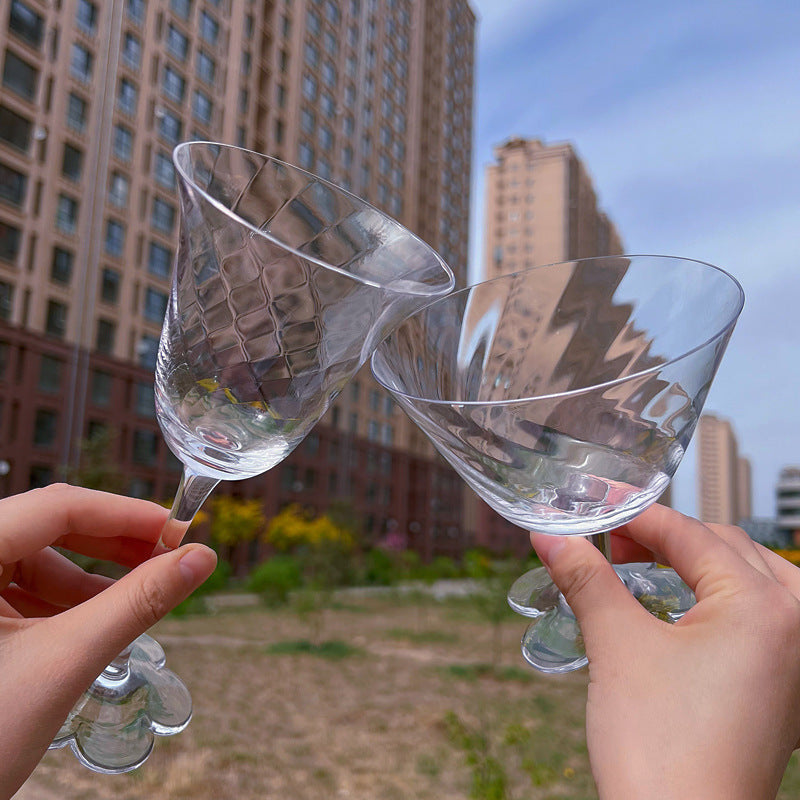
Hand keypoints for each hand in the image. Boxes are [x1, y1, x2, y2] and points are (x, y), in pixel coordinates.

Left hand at [0, 484, 215, 797]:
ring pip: (33, 560)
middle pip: (46, 528)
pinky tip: (91, 625)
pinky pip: (16, 590)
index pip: (56, 506)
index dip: (124, 514)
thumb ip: (137, 603)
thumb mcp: (65, 662)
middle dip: (112, 546)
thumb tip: (201, 559)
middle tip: (167, 560)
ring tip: (133, 603)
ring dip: (88, 579)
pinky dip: (60, 602)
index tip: (177, 531)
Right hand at [531, 503, 799, 799]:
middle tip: (613, 546)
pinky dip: (723, 603)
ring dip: (701, 567)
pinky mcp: (788, 694)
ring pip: (752, 581)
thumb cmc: (659, 749)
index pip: (691, 536)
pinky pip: (764, 622)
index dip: (636, 518)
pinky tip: (686, 612)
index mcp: (762, 607)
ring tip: (648, 571)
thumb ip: (586, 579)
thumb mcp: (617, 647)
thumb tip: (551, 536)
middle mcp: (796, 627)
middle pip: (727, 549)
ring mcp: (798, 664)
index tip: (596, 513)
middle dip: (667, 540)